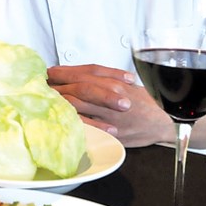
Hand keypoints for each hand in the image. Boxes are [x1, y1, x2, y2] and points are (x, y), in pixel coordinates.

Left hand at [47, 64, 172, 146]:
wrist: (164, 121)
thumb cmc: (144, 102)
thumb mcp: (125, 84)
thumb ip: (104, 79)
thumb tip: (77, 74)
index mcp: (113, 83)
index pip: (83, 73)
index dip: (63, 72)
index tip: (49, 72)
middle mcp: (111, 97)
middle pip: (76, 88)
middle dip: (57, 86)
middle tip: (41, 86)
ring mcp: (109, 116)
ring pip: (78, 106)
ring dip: (59, 103)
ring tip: (46, 101)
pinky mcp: (111, 133)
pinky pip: (89, 128)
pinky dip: (74, 123)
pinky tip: (62, 120)